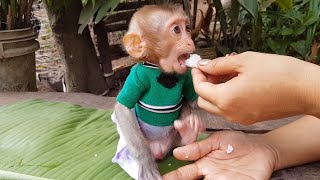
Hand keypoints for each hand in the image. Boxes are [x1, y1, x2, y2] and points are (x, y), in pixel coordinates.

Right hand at [163, 131, 275, 179]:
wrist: (262, 148)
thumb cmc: (238, 143)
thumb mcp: (216, 141)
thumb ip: (198, 147)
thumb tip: (177, 153)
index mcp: (204, 165)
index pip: (183, 174)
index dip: (171, 177)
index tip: (160, 178)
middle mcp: (212, 177)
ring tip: (206, 179)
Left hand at [192, 51, 319, 123]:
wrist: (306, 90)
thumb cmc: (278, 72)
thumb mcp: (244, 61)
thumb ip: (219, 64)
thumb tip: (203, 66)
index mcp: (225, 99)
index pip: (199, 89)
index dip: (196, 75)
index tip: (199, 65)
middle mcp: (230, 113)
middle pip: (204, 101)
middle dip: (204, 84)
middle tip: (213, 69)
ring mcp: (240, 118)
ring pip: (216, 106)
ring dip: (216, 90)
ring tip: (229, 72)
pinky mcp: (249, 119)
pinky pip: (230, 109)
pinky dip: (227, 97)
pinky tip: (238, 81)